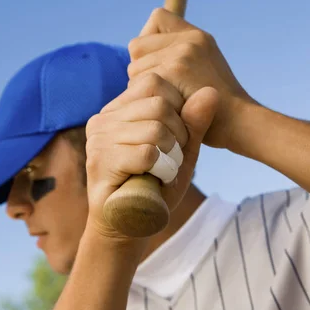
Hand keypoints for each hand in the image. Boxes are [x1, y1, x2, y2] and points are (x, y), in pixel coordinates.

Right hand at [85, 73, 217, 240]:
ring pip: (155, 128)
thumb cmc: (155, 184)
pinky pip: (147, 153)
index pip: (153, 83)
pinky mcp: (101, 161)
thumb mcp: (182, 149)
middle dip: (178, 133)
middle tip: (172, 157)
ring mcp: (99, 138)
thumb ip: (194, 121)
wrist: (129, 226)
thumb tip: (211, 91)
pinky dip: (161, 169)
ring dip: (170, 154)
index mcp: (118, 109)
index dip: (177, 107)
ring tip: (162, 170)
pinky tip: (153, 180)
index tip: (177, 137)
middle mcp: (104, 118)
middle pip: (158, 104)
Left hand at [128, 8, 257, 149]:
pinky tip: (162, 109)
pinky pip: (139, 83)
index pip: (157, 17)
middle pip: (137, 45)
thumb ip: (180, 56)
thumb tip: (143, 54)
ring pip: (135, 67)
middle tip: (160, 90)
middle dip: (141, 68)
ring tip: (165, 101)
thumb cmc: (217, 107)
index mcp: (198, 36)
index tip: (157, 61)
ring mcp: (183, 54)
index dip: (149, 38)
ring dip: (141, 87)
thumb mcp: (206, 70)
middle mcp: (190, 39)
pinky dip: (145, 99)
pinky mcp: (175, 72)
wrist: (240, 124)